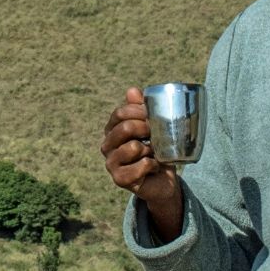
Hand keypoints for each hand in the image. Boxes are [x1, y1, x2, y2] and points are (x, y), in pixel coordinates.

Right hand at [101, 87, 183, 241]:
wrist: (163, 180)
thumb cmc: (156, 151)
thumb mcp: (153, 127)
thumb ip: (142, 108)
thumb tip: (132, 90)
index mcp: (112, 130)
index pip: (120, 113)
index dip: (139, 111)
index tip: (153, 115)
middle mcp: (107, 146)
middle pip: (125, 128)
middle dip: (146, 128)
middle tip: (156, 135)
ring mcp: (111, 163)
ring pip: (133, 147)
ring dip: (151, 150)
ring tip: (153, 154)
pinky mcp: (119, 179)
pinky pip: (141, 166)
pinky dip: (153, 165)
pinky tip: (153, 168)